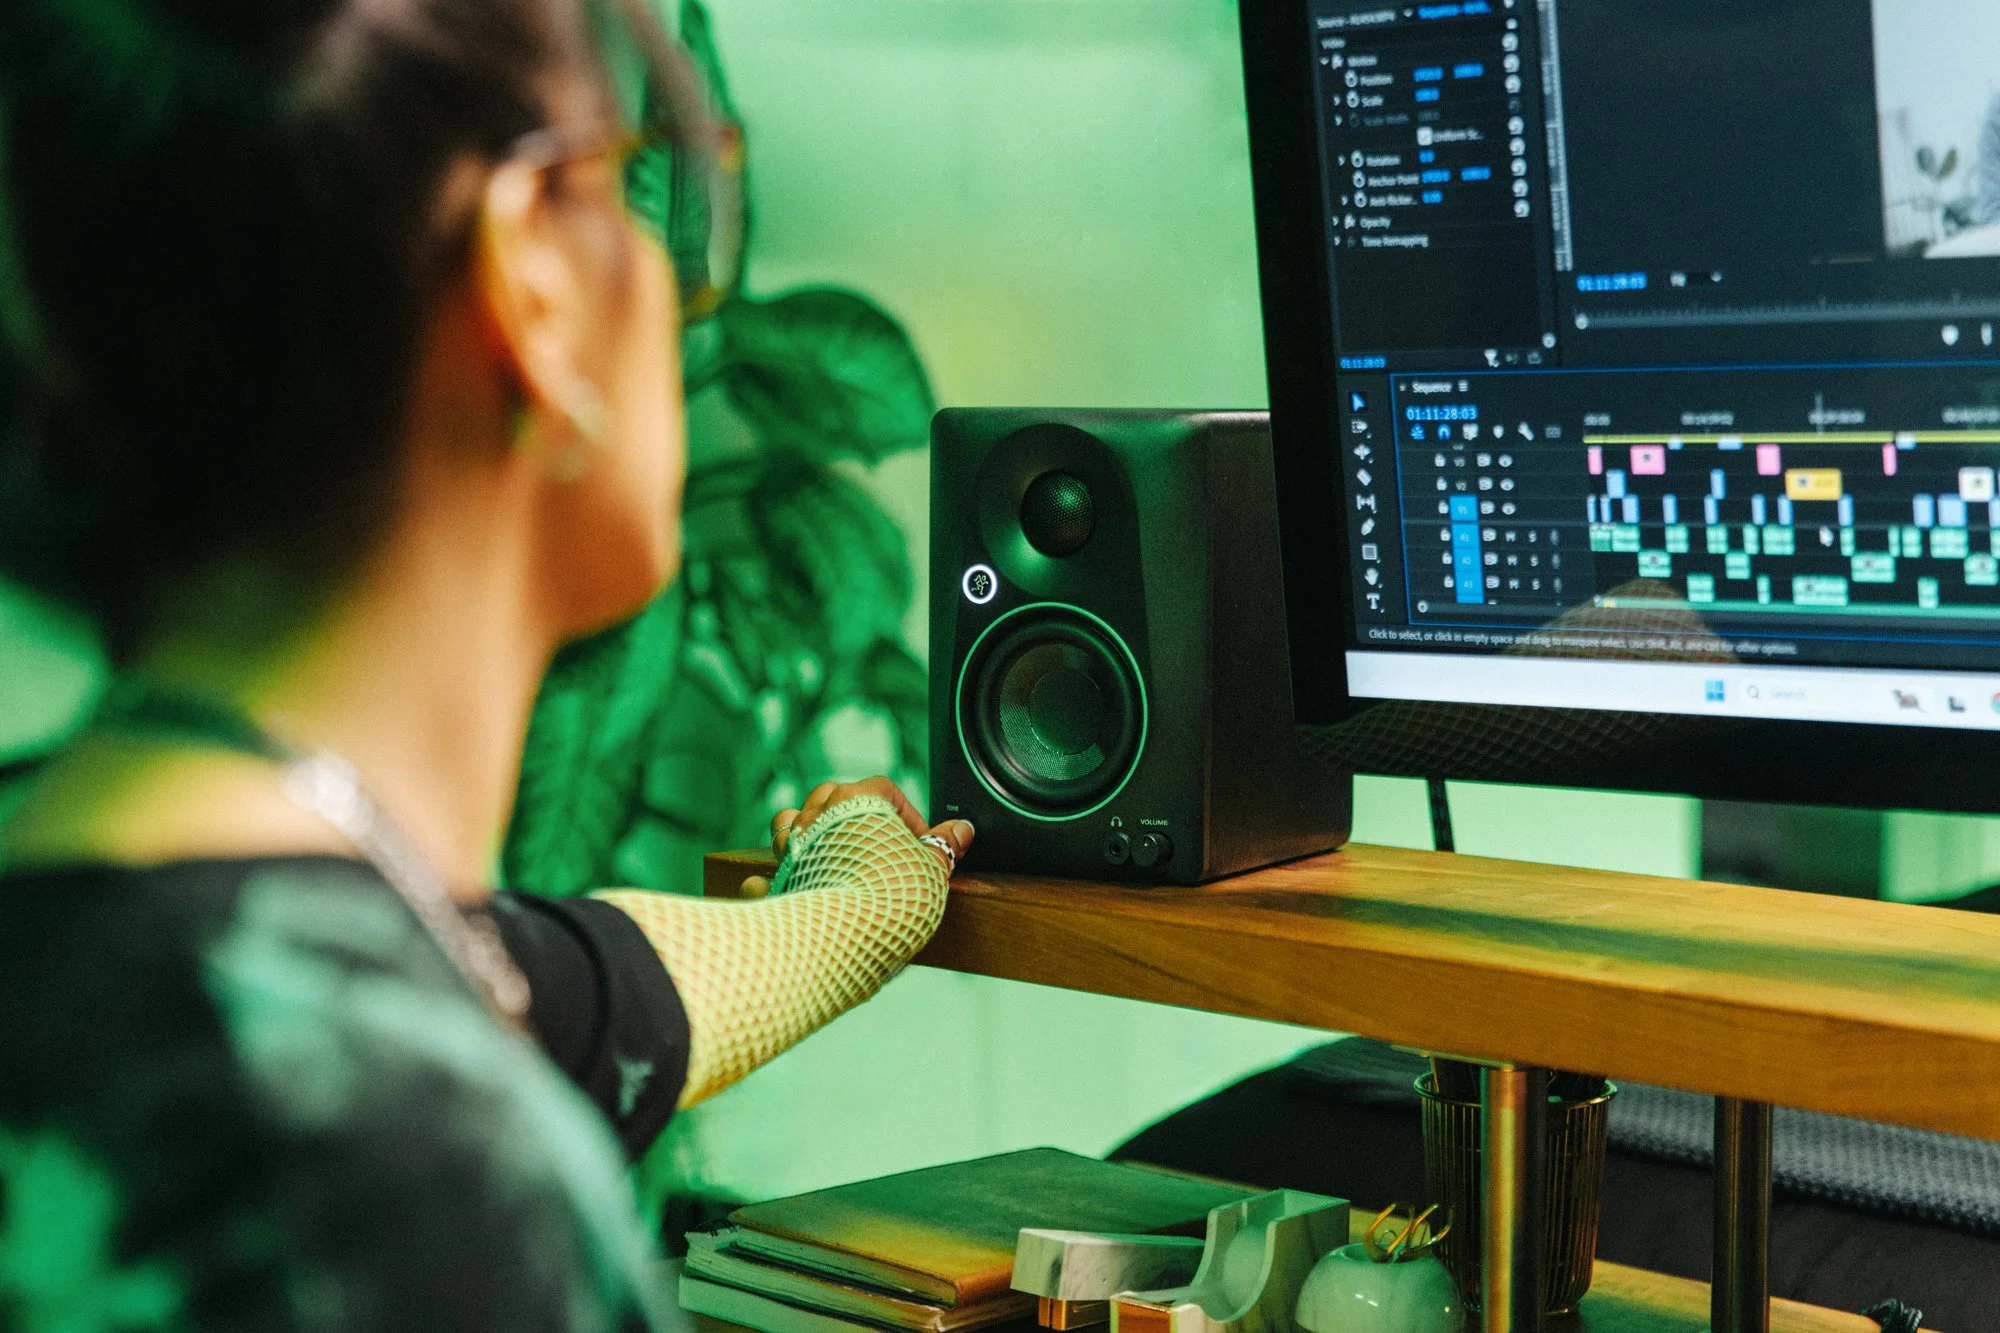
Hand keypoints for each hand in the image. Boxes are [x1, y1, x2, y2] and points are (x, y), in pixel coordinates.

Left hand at [767, 776, 974, 875]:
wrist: (850, 933)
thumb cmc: (895, 894)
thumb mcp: (932, 868)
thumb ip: (944, 846)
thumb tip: (963, 829)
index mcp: (858, 798)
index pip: (885, 790)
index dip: (907, 816)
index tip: (921, 845)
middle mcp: (819, 812)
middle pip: (834, 796)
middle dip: (856, 817)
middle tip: (879, 849)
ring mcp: (794, 844)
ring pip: (795, 821)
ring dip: (813, 833)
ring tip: (836, 858)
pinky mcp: (776, 877)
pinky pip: (771, 863)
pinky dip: (779, 869)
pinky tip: (796, 879)